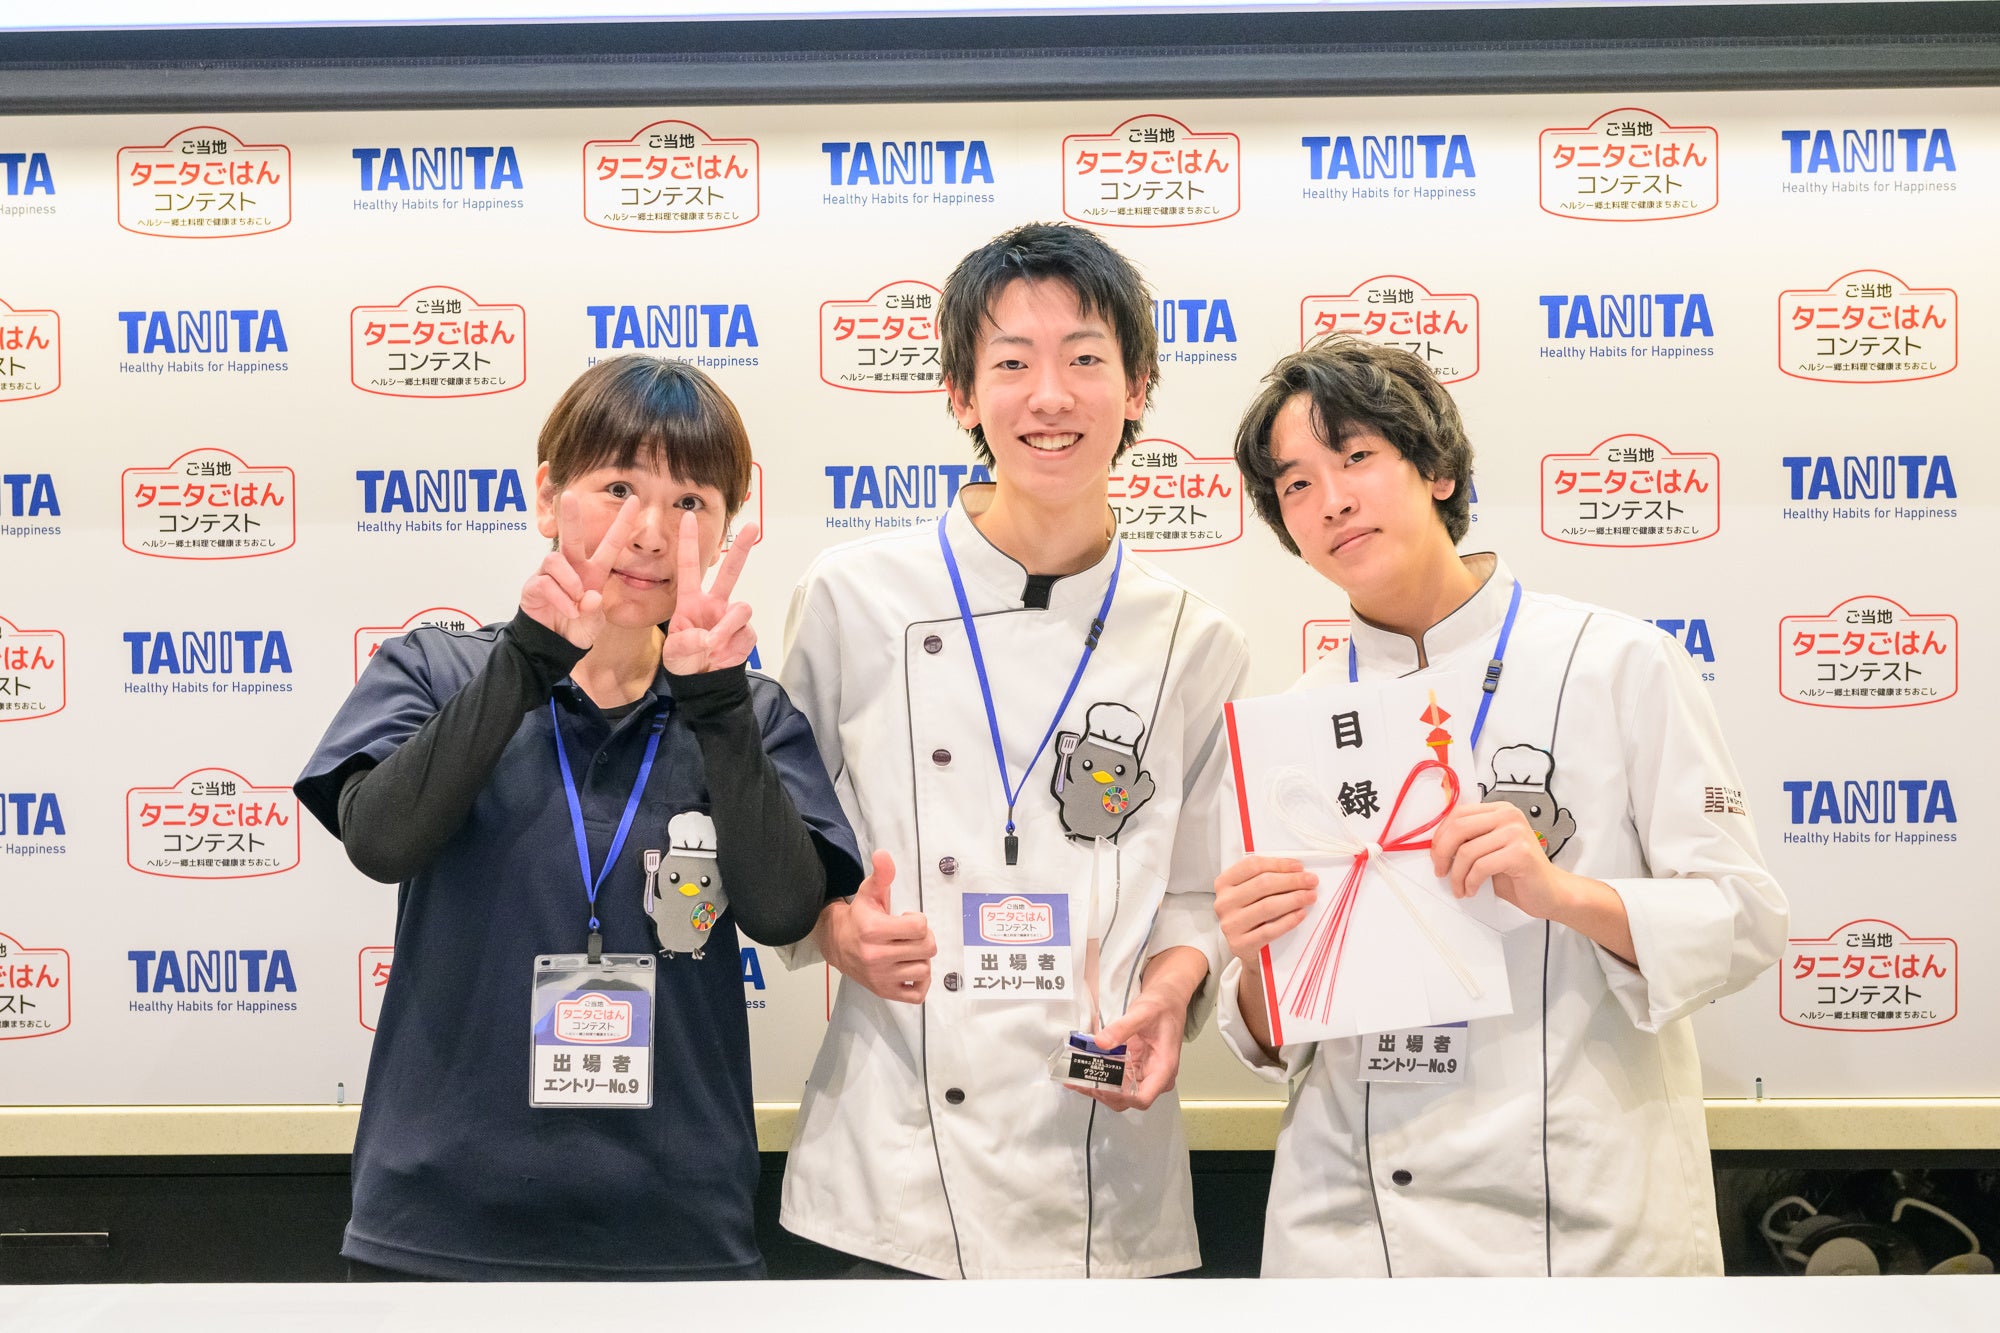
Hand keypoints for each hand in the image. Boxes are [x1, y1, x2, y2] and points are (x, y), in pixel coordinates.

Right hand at [520, 493, 639, 648]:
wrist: (554, 645)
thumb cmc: (577, 627)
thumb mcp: (594, 623)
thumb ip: (595, 612)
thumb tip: (590, 596)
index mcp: (593, 571)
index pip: (611, 543)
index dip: (622, 523)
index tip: (635, 500)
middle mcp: (572, 567)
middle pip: (572, 536)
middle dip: (572, 516)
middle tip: (570, 495)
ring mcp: (551, 575)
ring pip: (556, 560)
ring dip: (570, 580)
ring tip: (577, 599)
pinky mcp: (534, 585)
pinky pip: (546, 582)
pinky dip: (560, 598)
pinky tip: (569, 611)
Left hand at [662, 513, 759, 674]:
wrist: (704, 682)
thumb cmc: (685, 662)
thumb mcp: (674, 653)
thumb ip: (686, 642)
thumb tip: (709, 638)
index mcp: (691, 601)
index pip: (689, 566)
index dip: (689, 542)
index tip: (688, 517)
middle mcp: (714, 603)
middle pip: (730, 571)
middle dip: (741, 549)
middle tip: (752, 528)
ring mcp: (731, 617)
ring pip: (741, 607)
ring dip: (727, 626)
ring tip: (714, 644)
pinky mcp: (745, 633)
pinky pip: (745, 630)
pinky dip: (732, 642)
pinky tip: (723, 653)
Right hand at [820, 851, 934, 1002]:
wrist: (836, 944)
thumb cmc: (859, 917)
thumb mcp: (869, 892)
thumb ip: (881, 874)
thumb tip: (884, 854)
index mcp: (874, 930)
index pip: (919, 927)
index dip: (918, 921)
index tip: (905, 920)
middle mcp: (876, 956)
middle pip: (927, 948)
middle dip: (924, 938)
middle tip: (910, 936)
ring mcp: (881, 977)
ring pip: (924, 969)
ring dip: (921, 959)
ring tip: (907, 951)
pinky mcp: (884, 992)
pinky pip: (917, 994)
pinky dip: (920, 982)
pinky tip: (911, 969)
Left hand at [1077, 983, 1191, 1111]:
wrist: (1166, 1001)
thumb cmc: (1163, 1008)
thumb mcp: (1143, 1013)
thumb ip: (1122, 1028)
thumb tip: (1100, 1042)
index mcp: (1163, 1069)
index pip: (1143, 1098)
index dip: (1120, 1097)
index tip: (1100, 1086)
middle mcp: (1154, 1078)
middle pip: (1128, 1099)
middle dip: (1103, 1093)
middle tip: (1081, 1080)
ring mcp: (1143, 1074)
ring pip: (1119, 1093)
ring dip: (1098, 1087)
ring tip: (1077, 1076)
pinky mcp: (1133, 1068)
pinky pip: (1116, 1080)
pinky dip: (1100, 1078)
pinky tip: (1083, 1070)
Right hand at [1214, 855, 1317, 967]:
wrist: (1245, 947)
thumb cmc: (1251, 915)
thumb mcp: (1251, 892)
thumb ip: (1266, 877)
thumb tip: (1296, 870)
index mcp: (1224, 883)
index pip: (1252, 866)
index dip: (1278, 864)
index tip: (1298, 866)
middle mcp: (1224, 902)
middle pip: (1262, 884)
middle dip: (1292, 880)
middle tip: (1311, 881)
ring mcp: (1230, 924)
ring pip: (1268, 906)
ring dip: (1294, 899)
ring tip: (1310, 896)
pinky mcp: (1240, 943)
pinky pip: (1269, 930)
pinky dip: (1288, 921)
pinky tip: (1300, 914)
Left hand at [1429, 801, 1570, 920]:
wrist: (1551, 892)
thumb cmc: (1518, 873)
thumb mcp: (1488, 850)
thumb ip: (1469, 841)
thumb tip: (1436, 847)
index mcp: (1500, 810)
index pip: (1458, 814)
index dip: (1440, 836)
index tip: (1436, 855)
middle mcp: (1509, 816)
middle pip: (1459, 828)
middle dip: (1442, 853)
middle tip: (1440, 871)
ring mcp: (1516, 833)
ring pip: (1467, 851)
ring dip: (1457, 875)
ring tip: (1459, 888)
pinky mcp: (1520, 853)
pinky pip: (1481, 867)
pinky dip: (1470, 882)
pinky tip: (1472, 890)